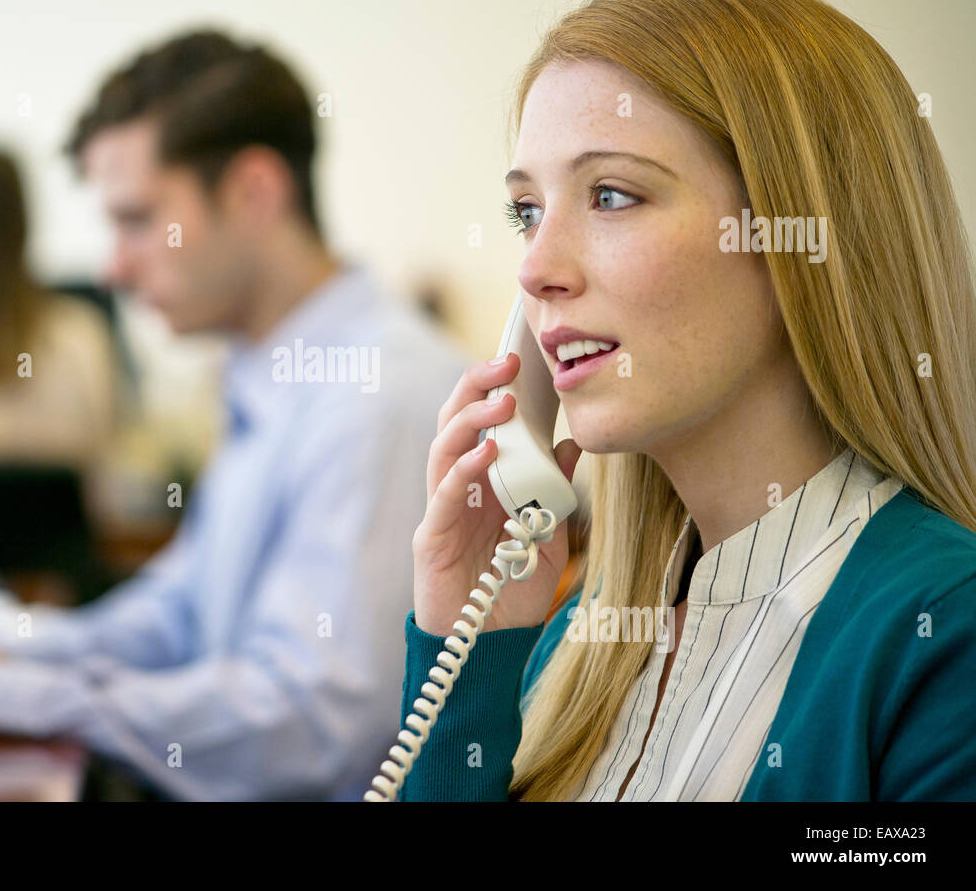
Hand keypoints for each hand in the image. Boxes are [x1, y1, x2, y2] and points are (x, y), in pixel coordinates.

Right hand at [413, 353, 582, 635]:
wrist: (489, 646)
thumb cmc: (511, 589)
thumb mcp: (548, 535)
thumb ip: (555, 493)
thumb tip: (574, 446)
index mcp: (480, 482)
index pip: (479, 423)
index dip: (491, 388)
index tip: (518, 359)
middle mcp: (456, 489)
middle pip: (453, 423)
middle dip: (475, 388)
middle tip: (505, 362)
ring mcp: (440, 511)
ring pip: (443, 450)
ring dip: (471, 421)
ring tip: (501, 401)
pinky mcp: (431, 539)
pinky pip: (443, 497)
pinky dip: (463, 471)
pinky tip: (486, 453)